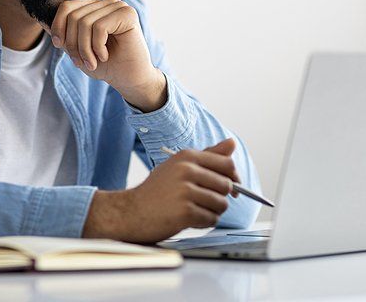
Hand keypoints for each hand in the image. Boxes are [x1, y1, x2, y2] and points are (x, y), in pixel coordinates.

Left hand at [48, 0, 165, 110]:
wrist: (129, 79)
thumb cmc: (106, 65)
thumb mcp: (78, 49)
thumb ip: (64, 36)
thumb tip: (43, 24)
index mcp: (95, 7)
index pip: (66, 7)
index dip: (58, 27)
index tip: (59, 46)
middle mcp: (107, 3)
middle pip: (74, 16)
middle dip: (72, 44)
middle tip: (81, 62)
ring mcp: (119, 6)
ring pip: (85, 22)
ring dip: (84, 49)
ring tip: (92, 62)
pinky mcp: (128, 14)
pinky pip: (99, 27)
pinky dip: (97, 47)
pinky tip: (104, 56)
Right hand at [82, 139, 239, 242]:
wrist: (131, 212)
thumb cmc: (157, 191)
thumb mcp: (179, 166)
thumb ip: (208, 155)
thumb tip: (232, 143)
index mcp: (187, 156)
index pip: (226, 163)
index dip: (233, 177)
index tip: (231, 187)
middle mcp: (186, 170)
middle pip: (227, 185)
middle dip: (219, 197)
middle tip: (201, 201)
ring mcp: (185, 191)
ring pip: (221, 204)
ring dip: (212, 211)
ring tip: (193, 210)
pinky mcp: (185, 212)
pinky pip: (211, 219)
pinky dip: (204, 223)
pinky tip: (188, 219)